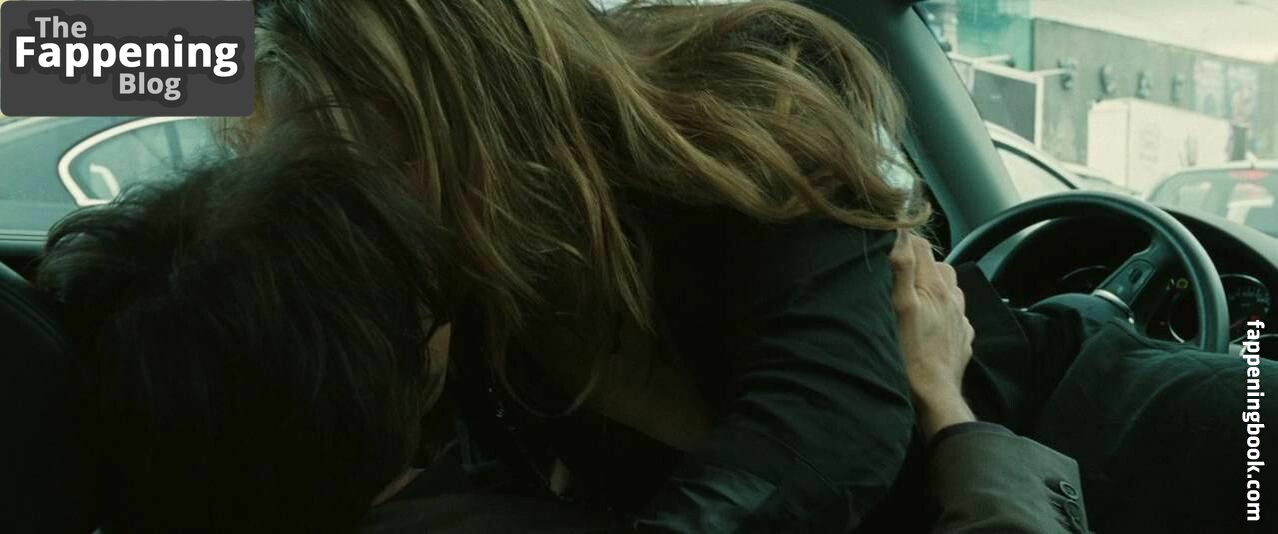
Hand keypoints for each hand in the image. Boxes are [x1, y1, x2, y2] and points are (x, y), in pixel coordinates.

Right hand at [889, 230, 976, 439]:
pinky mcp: (962, 338)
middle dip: (920, 262)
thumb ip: (902, 269)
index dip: (905, 239)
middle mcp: (953, 298)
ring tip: (915, 294)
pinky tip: (930, 322)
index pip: (922, 247)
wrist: (934, 394)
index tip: (889, 239)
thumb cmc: (911, 354)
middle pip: (938, 266)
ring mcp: (960, 319)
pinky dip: (944, 311)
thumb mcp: (900, 307)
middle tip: (898, 269)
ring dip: (934, 286)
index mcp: (935, 286)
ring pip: (950, 289)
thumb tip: (900, 235)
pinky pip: (955, 315)